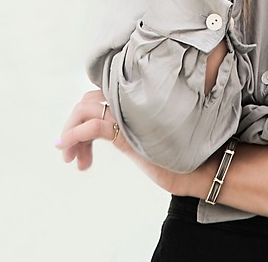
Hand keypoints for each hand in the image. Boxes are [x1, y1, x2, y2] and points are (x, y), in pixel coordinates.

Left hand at [56, 89, 215, 196]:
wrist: (199, 170)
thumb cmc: (176, 160)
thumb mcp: (143, 141)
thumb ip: (127, 130)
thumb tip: (102, 133)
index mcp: (135, 104)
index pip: (97, 97)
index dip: (80, 117)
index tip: (74, 144)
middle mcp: (130, 103)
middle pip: (87, 102)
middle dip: (71, 126)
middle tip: (68, 154)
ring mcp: (129, 114)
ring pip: (85, 111)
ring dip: (70, 134)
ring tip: (70, 158)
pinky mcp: (128, 130)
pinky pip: (92, 126)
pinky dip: (74, 136)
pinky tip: (70, 151)